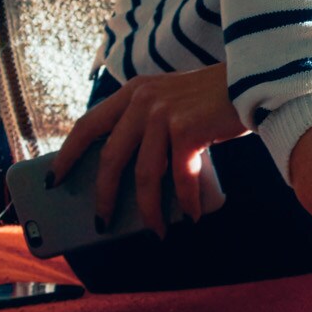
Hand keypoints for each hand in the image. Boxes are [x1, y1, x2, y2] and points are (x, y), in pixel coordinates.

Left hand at [53, 66, 243, 236]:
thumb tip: (131, 175)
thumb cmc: (217, 97)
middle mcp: (143, 100)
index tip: (53, 180)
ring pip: (145, 175)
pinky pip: (180, 177)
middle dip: (104, 196)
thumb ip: (150, 120)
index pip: (87, 125)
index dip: (67, 155)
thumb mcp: (172, 99)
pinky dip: (185, 201)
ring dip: (149, 210)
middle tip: (101, 222)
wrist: (258, 79)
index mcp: (134, 92)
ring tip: (155, 231)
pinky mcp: (187, 129)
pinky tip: (189, 217)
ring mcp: (164, 114)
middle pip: (111, 158)